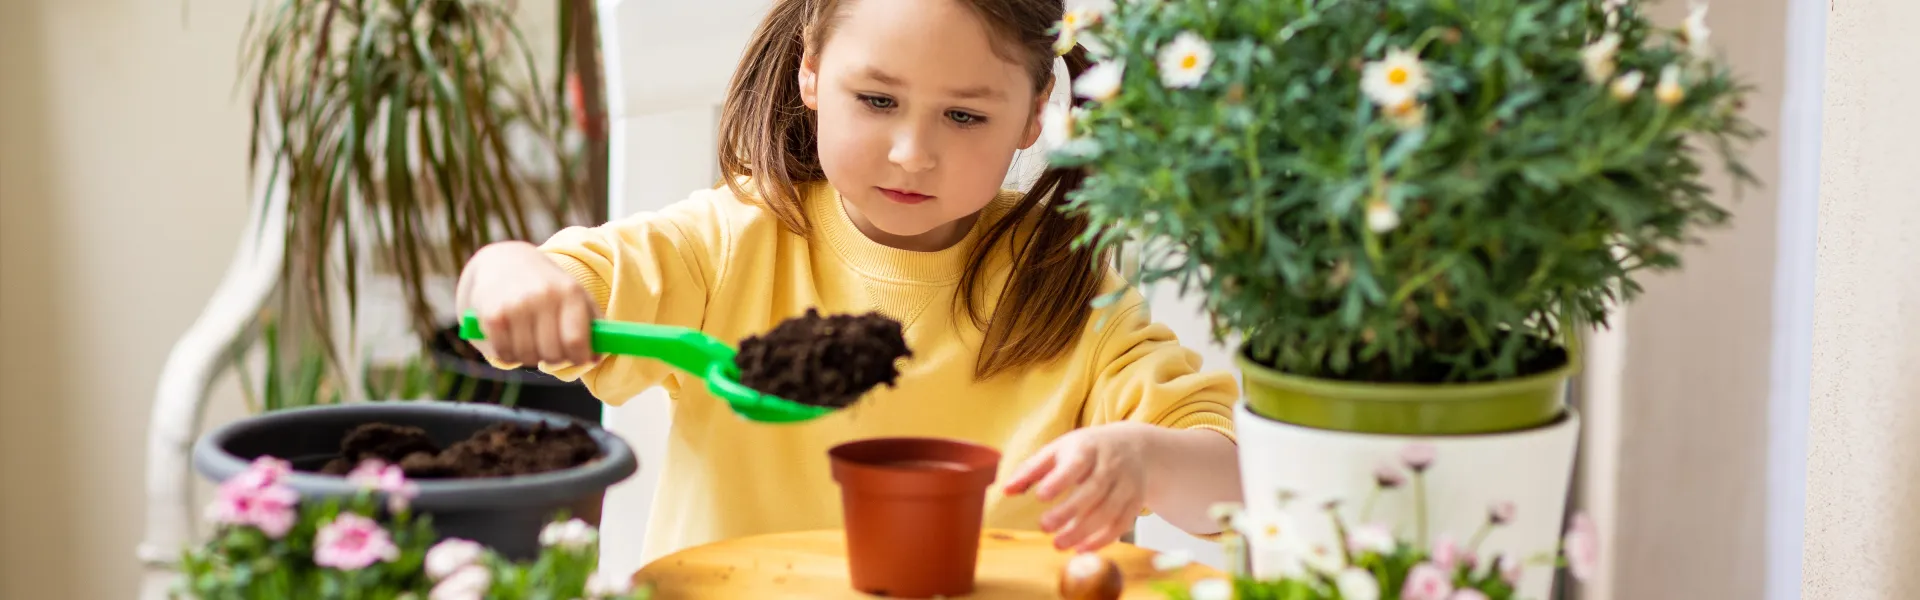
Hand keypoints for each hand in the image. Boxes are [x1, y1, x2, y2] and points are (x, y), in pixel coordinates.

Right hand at [456, 241, 600, 366]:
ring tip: (529, 339)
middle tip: (549, 346)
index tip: (576, 357)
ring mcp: (516, 306)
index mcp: (570, 292)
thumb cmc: (546, 287)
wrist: (502, 262)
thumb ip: (593, 326)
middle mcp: (543, 297)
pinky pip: (504, 355)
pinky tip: (510, 338)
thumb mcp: (575, 296)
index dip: (579, 358)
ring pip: (527, 357)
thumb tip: (596, 359)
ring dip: (529, 356)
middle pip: (552, 354)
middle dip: (553, 358)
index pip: (577, 342)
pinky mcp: (493, 316)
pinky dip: (508, 354)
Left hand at [1003, 422, 1156, 551]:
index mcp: (1088, 448)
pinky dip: (1102, 540)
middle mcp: (1111, 466)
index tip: (1040, 496)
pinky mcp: (1135, 503)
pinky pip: (1121, 524)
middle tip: (1044, 527)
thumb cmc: (1087, 450)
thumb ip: (1032, 469)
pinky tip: (1081, 549)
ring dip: (1083, 531)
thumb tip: (1006, 491)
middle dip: (1069, 511)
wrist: (1135, 448)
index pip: (1076, 463)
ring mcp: (1126, 485)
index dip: (1059, 480)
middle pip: (1094, 490)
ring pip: (1108, 511)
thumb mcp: (1059, 449)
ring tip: (1058, 545)